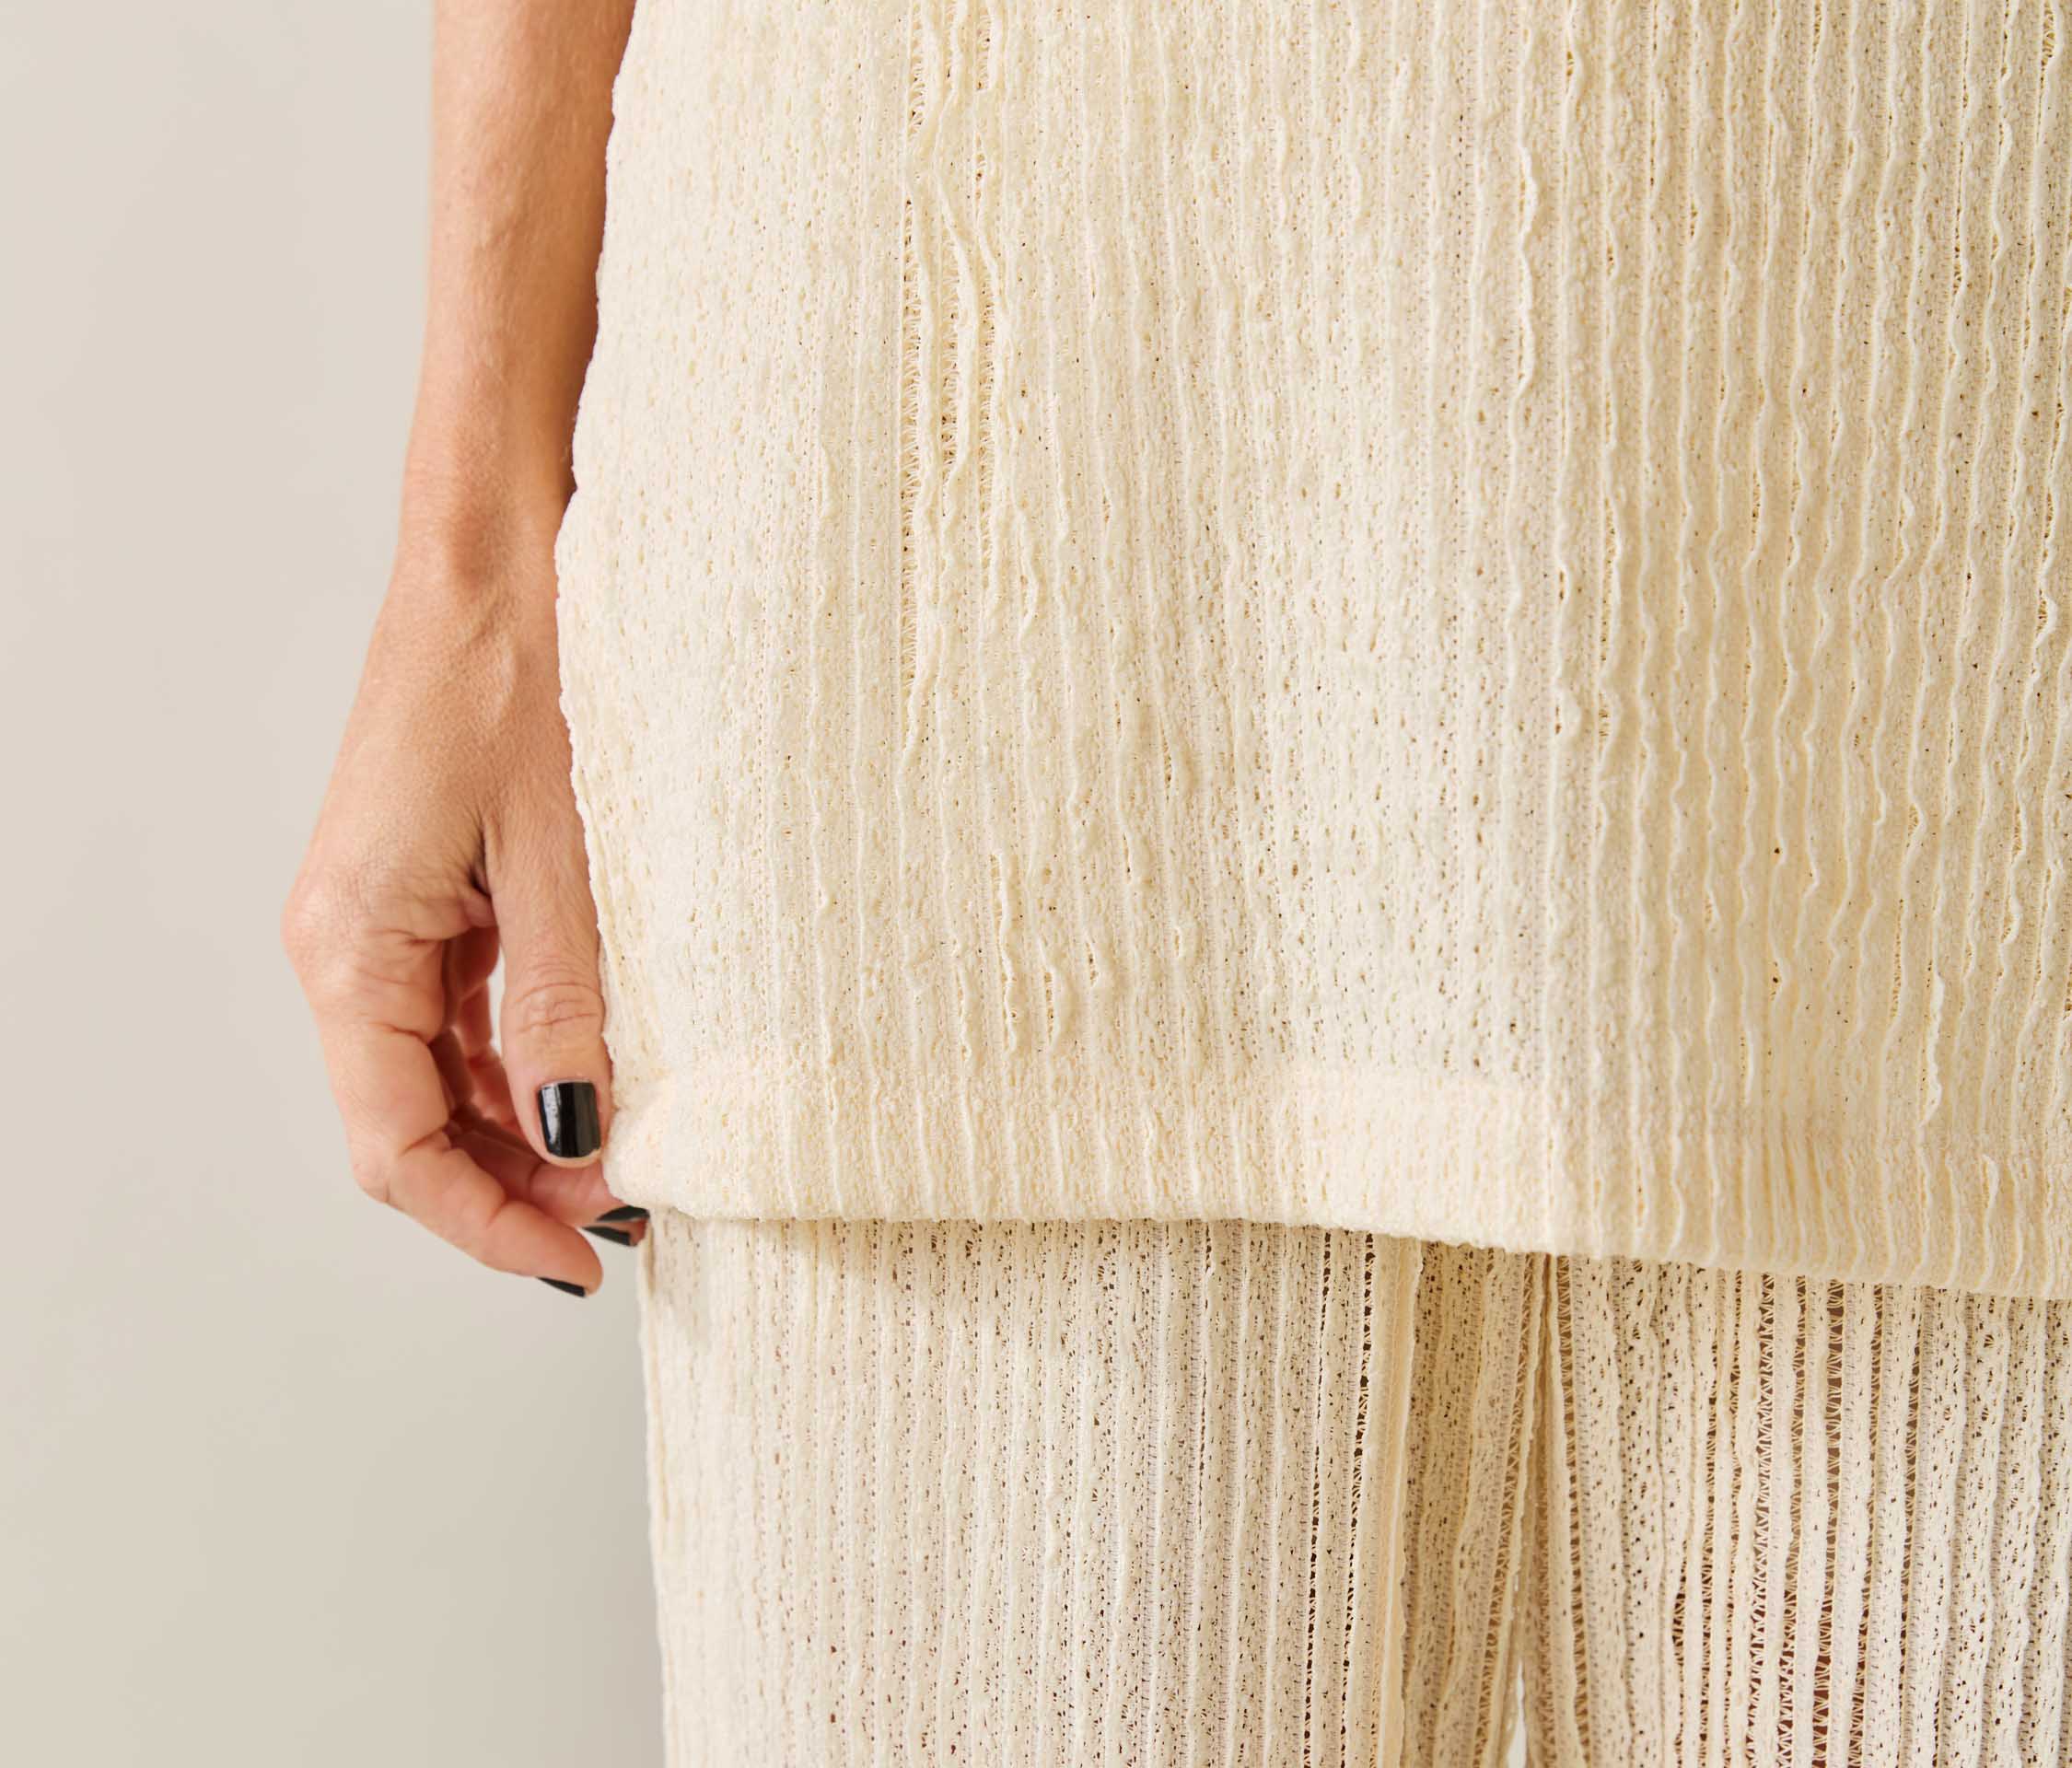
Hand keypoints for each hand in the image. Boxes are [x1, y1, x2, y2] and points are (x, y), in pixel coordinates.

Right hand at [282, 514, 626, 1295]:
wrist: (505, 549)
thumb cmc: (523, 668)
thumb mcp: (563, 855)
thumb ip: (566, 1004)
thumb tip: (577, 1131)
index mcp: (353, 942)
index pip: (394, 1144)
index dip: (487, 1221)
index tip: (582, 1262)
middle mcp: (348, 941)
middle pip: (410, 1122)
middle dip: (513, 1186)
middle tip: (630, 1217)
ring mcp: (387, 917)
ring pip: (437, 1076)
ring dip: (522, 1131)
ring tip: (627, 1161)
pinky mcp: (431, 890)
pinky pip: (462, 1014)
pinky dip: (524, 1062)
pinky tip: (597, 1075)